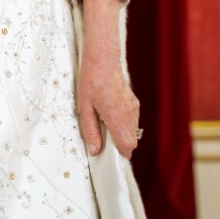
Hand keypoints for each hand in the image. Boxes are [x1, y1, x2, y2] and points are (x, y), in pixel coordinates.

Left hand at [76, 0, 139, 157]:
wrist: (103, 60)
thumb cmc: (91, 82)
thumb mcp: (84, 108)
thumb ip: (91, 131)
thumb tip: (95, 150)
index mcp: (116, 116)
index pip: (127, 145)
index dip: (119, 155)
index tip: (109, 157)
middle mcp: (129, 113)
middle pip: (132, 142)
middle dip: (120, 146)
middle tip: (105, 142)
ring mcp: (134, 108)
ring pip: (133, 132)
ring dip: (122, 135)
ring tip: (106, 127)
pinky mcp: (134, 104)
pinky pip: (133, 122)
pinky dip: (125, 125)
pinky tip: (111, 117)